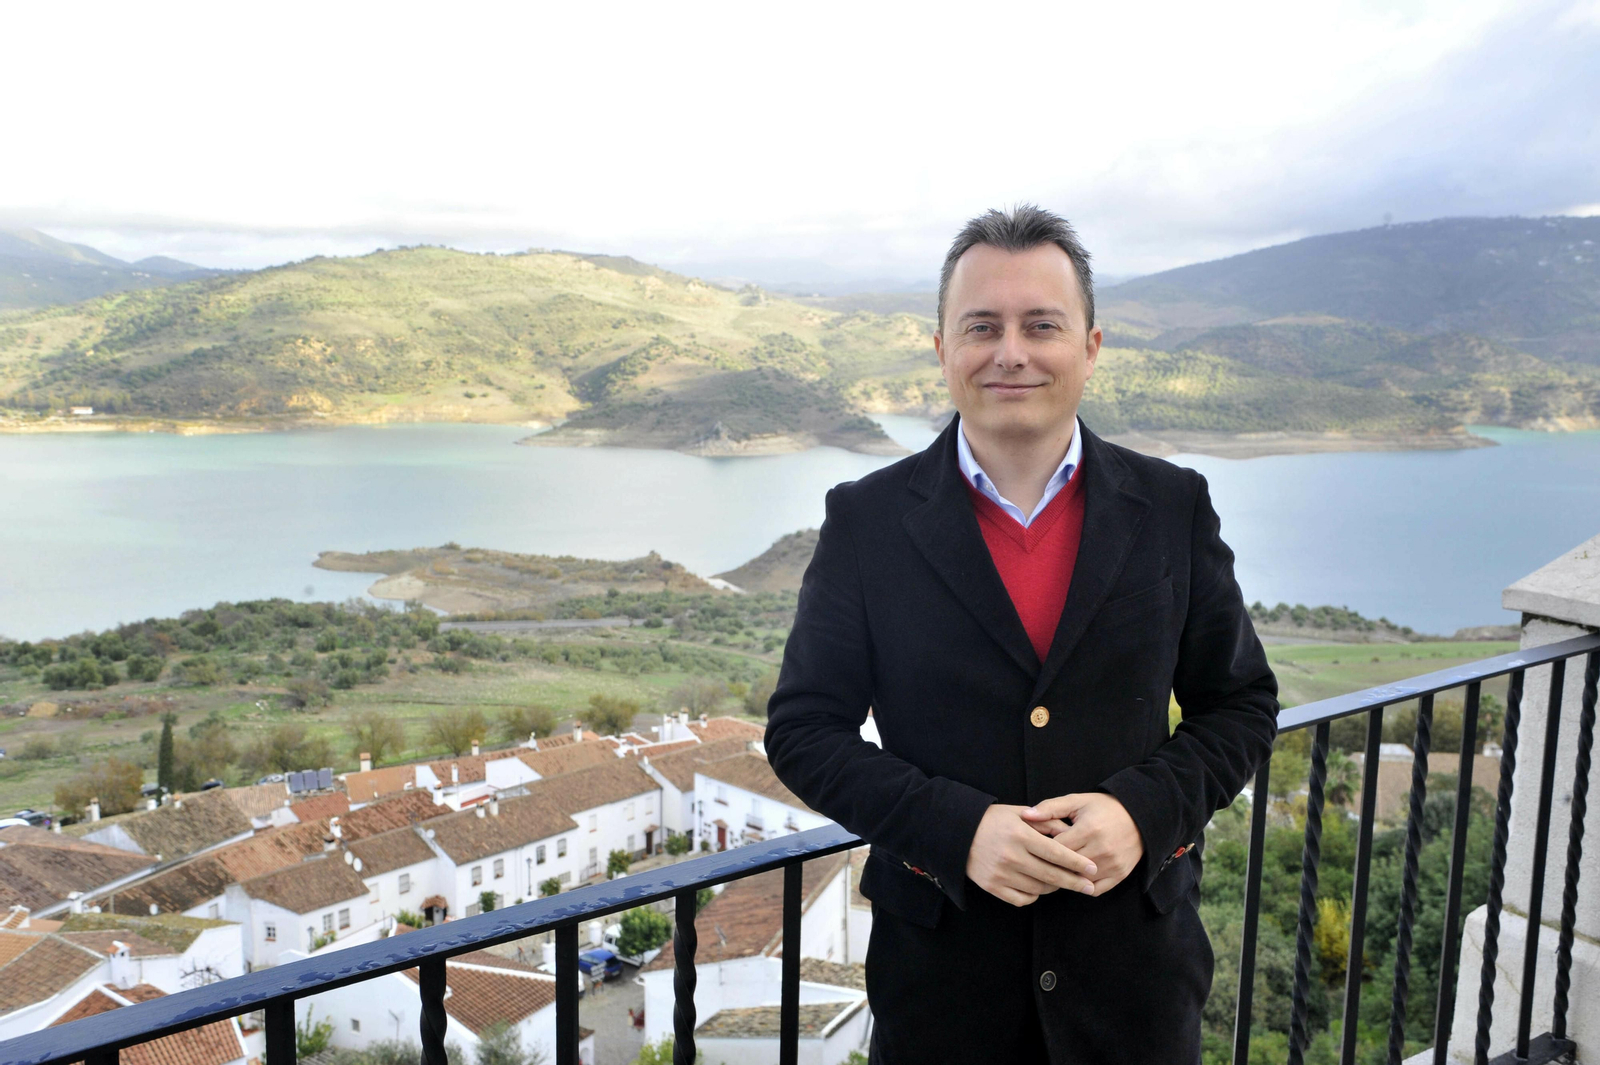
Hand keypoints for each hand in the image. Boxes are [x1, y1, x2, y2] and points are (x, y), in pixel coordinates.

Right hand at [965, 803, 1097, 906]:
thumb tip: (1072, 834)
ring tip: (1061, 882)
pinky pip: (1022, 899)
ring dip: (1054, 888)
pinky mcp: (993, 887)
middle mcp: (1012, 856)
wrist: (957, 833)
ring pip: (1039, 889)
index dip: (1077, 863)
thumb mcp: (1019, 813)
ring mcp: (1001, 873)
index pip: (1056, 853)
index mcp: (1020, 835)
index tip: (1092, 869)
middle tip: (1090, 887)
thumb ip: (1046, 822)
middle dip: (1074, 882)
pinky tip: (1038, 887)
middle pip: (1052, 876)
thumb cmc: (993, 820)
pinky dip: (1034, 895)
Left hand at [1021, 793, 1143, 894]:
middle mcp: (1102, 850)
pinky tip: (1073, 878)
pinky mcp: (1120, 875)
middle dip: (1049, 867)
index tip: (1030, 850)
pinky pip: (1095, 890)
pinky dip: (1082, 887)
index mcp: (1088, 830)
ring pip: (1079, 881)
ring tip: (1052, 873)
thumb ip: (1050, 808)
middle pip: (1066, 868)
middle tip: (1035, 866)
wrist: (1140, 816)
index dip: (1040, 851)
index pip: (1055, 850)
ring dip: (1065, 879)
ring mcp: (1112, 864)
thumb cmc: (1104, 807)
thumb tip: (1025, 815)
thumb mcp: (1077, 801)